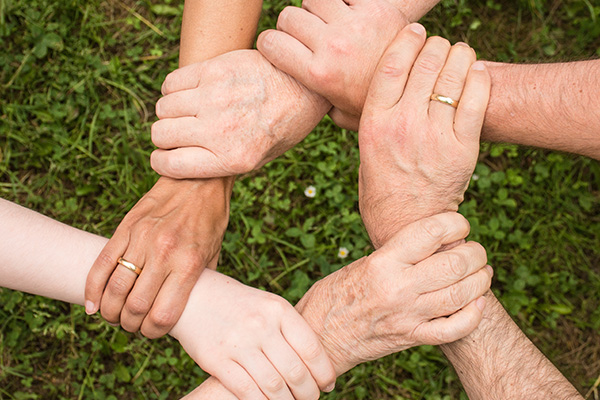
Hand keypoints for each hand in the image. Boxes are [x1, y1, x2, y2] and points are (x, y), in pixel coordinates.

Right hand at [85, 177, 231, 337]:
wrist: (198, 180)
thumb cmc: (210, 220)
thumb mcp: (214, 254)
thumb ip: (199, 282)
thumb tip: (188, 310)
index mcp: (189, 264)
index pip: (163, 315)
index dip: (153, 332)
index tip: (152, 332)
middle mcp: (164, 253)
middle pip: (135, 306)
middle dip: (130, 325)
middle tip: (132, 325)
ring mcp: (142, 239)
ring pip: (115, 288)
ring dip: (110, 311)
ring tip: (114, 315)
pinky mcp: (126, 227)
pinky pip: (102, 263)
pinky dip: (92, 289)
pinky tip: (93, 304)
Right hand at [150, 49, 329, 178]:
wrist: (305, 87)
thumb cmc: (282, 126)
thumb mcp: (259, 159)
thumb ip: (221, 164)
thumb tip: (182, 164)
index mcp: (232, 159)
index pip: (169, 165)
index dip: (162, 161)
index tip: (166, 156)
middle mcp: (221, 130)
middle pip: (161, 134)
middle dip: (165, 137)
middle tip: (180, 133)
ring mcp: (215, 98)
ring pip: (163, 107)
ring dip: (170, 112)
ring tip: (189, 111)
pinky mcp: (214, 70)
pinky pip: (171, 83)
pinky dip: (174, 89)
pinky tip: (191, 92)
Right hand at [170, 269, 335, 399]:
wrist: (193, 296)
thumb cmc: (239, 305)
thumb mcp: (268, 305)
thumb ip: (289, 329)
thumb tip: (317, 363)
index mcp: (278, 309)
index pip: (311, 348)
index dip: (324, 372)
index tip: (327, 384)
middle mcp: (261, 325)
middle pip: (295, 372)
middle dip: (308, 393)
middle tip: (310, 398)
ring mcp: (238, 343)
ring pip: (274, 386)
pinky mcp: (217, 360)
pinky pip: (247, 391)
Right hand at [257, 0, 407, 129]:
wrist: (420, 87)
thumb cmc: (375, 104)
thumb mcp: (340, 114)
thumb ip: (315, 103)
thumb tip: (296, 98)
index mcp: (318, 74)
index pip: (270, 43)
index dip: (271, 43)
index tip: (279, 48)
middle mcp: (332, 46)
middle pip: (289, 17)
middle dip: (293, 26)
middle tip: (308, 37)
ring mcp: (354, 25)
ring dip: (317, 9)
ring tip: (329, 23)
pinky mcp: (375, 8)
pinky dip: (343, 1)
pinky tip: (351, 14)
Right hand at [296, 213, 491, 373]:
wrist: (320, 337)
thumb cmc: (336, 294)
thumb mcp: (362, 264)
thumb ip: (397, 255)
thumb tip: (434, 243)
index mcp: (382, 262)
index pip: (431, 232)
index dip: (455, 223)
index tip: (460, 224)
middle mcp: (398, 288)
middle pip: (455, 263)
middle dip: (475, 253)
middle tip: (476, 250)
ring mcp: (407, 315)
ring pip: (461, 294)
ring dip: (480, 280)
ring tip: (482, 272)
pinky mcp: (411, 338)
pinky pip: (454, 329)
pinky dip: (473, 315)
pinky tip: (477, 303)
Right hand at [358, 24, 490, 247]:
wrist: (407, 225)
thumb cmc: (381, 187)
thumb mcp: (364, 149)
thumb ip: (367, 117)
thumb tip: (366, 88)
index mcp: (374, 123)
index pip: (392, 64)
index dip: (407, 40)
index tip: (416, 31)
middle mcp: (403, 125)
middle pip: (425, 64)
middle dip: (436, 45)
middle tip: (440, 45)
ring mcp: (434, 136)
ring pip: (453, 76)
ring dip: (460, 55)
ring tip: (460, 53)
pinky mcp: (462, 149)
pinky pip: (476, 99)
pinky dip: (479, 78)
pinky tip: (476, 72)